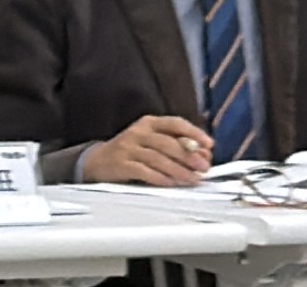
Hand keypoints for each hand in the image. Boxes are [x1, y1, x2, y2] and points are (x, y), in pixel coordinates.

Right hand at [81, 113, 215, 185]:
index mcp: (149, 123)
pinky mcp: (121, 164)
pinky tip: (171, 183)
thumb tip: (202, 156)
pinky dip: (159, 178)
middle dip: (189, 156)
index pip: (174, 123)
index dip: (194, 133)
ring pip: (157, 158)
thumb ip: (176, 147)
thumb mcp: (152, 143)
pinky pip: (143, 171)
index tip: (208, 144)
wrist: (97, 161)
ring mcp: (128, 148)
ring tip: (192, 179)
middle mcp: (138, 132)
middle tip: (204, 167)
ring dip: (178, 170)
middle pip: (167, 142)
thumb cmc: (131, 152)